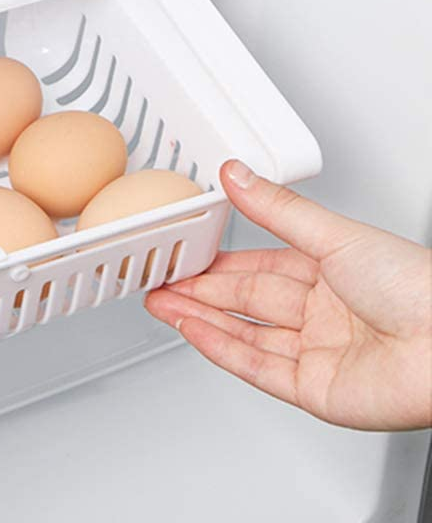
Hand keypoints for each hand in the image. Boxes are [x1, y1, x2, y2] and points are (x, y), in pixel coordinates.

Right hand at [145, 160, 431, 430]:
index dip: (217, 261)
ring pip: (245, 334)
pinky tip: (193, 331)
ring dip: (199, 318)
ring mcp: (318, 354)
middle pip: (245, 301)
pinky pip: (257, 367)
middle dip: (198, 289)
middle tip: (158, 279)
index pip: (259, 266)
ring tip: (160, 303)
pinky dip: (221, 348)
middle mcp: (323, 314)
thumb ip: (277, 208)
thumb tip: (237, 174)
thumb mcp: (334, 235)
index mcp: (332, 273)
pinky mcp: (315, 391)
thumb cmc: (419, 288)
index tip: (183, 252)